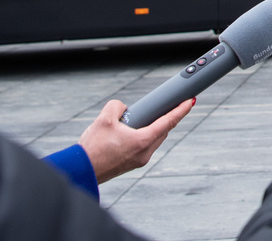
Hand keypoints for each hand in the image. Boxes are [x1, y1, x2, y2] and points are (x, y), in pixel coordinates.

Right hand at [78, 97, 193, 183]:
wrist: (80, 171)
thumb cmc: (92, 148)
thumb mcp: (104, 119)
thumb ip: (117, 106)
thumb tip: (123, 108)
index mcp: (143, 141)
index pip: (169, 122)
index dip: (181, 110)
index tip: (190, 101)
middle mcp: (145, 153)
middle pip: (162, 131)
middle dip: (163, 117)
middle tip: (162, 106)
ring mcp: (139, 160)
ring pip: (153, 139)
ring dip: (150, 128)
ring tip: (136, 120)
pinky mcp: (131, 164)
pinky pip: (143, 146)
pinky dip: (141, 137)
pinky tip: (129, 132)